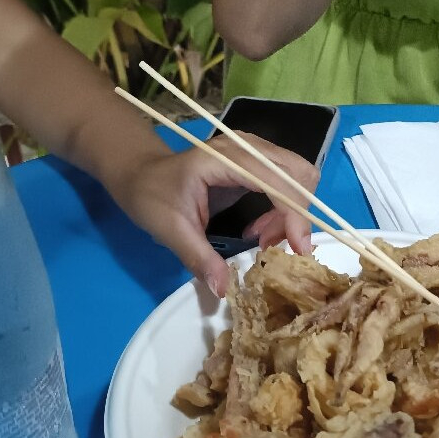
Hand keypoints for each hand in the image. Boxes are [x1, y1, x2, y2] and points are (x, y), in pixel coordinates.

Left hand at [108, 131, 318, 296]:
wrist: (139, 172)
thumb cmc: (150, 195)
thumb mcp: (170, 229)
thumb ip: (199, 257)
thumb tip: (223, 290)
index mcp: (225, 159)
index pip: (277, 181)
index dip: (295, 214)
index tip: (298, 250)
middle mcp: (247, 148)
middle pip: (299, 174)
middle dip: (298, 214)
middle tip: (276, 246)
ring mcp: (254, 151)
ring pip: (299, 179)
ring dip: (291, 214)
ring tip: (262, 241)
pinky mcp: (257, 162)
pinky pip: (288, 183)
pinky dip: (284, 210)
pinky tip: (258, 230)